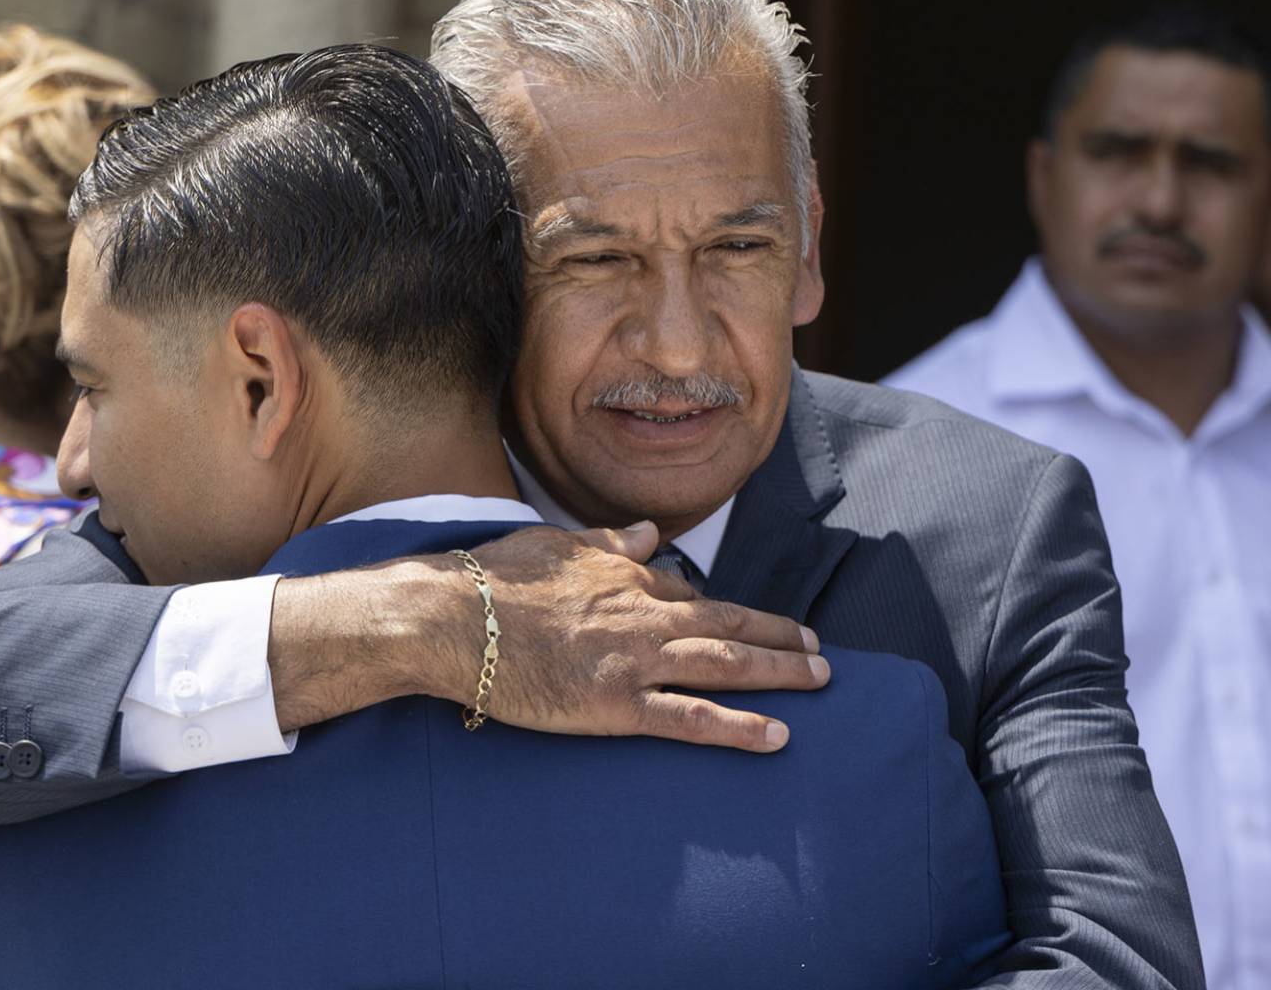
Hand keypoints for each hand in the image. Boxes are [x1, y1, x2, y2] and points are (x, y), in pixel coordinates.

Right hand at [422, 522, 828, 751]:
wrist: (450, 618)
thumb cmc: (491, 580)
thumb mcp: (555, 546)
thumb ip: (608, 543)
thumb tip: (648, 533)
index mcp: (625, 578)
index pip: (689, 595)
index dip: (726, 613)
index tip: (753, 626)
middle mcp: (642, 614)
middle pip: (728, 623)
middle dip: (778, 637)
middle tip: (818, 650)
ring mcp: (634, 660)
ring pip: (726, 664)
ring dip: (779, 672)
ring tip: (820, 680)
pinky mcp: (618, 704)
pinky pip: (692, 718)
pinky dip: (740, 728)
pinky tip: (778, 737)